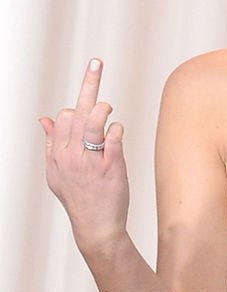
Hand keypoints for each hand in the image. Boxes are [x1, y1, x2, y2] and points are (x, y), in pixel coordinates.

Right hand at [39, 59, 129, 253]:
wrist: (96, 227)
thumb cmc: (79, 198)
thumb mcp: (56, 173)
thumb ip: (52, 144)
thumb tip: (45, 118)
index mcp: (58, 154)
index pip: (63, 118)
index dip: (76, 106)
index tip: (89, 95)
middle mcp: (71, 156)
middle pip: (77, 113)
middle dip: (89, 90)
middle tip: (97, 64)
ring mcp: (91, 161)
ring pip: (93, 122)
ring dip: (102, 107)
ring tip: (107, 106)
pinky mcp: (111, 167)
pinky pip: (114, 138)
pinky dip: (117, 130)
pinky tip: (117, 131)